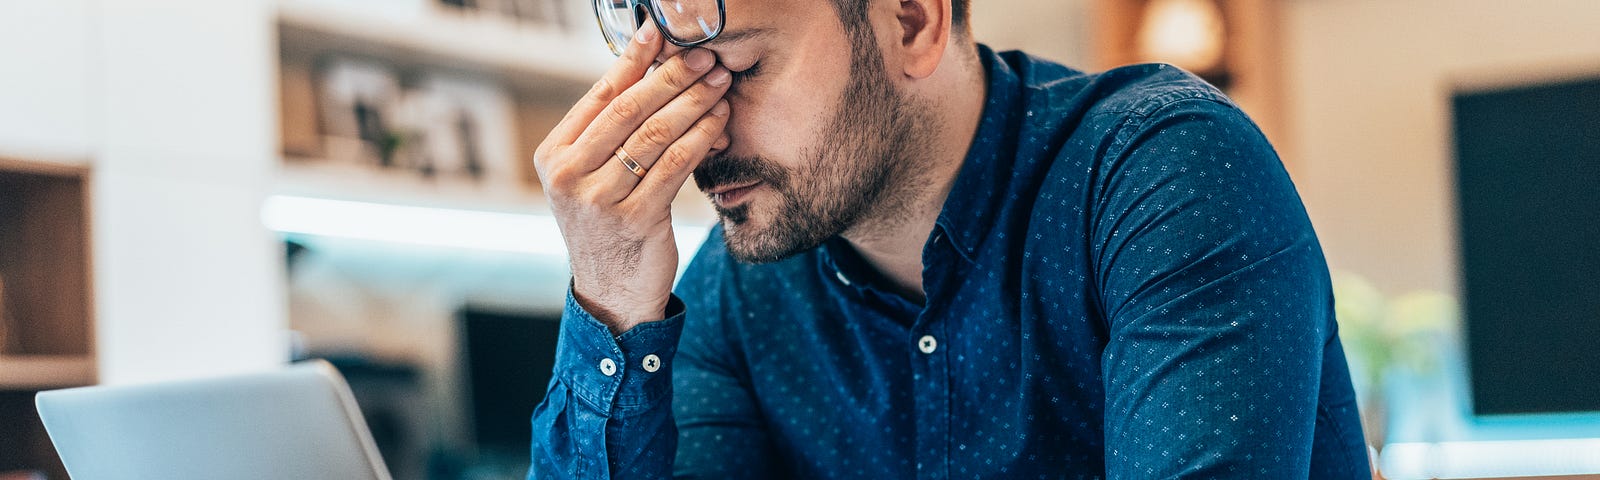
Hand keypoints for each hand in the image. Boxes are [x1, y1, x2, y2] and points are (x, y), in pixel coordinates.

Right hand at [534, 22, 732, 332]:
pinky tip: (719, 122)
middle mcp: (568, 174)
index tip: (662, 33)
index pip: (600, 94)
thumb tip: (647, 68)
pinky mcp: (634, 218)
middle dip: (672, 76)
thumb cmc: (608, 225)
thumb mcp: (593, 176)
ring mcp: (598, 198)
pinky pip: (675, 165)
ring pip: (655, 134)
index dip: (634, 59)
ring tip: (719, 83)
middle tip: (704, 55)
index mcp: (553, 154)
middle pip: (629, 109)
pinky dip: (700, 138)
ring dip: (693, 103)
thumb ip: (610, 131)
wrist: (611, 292)